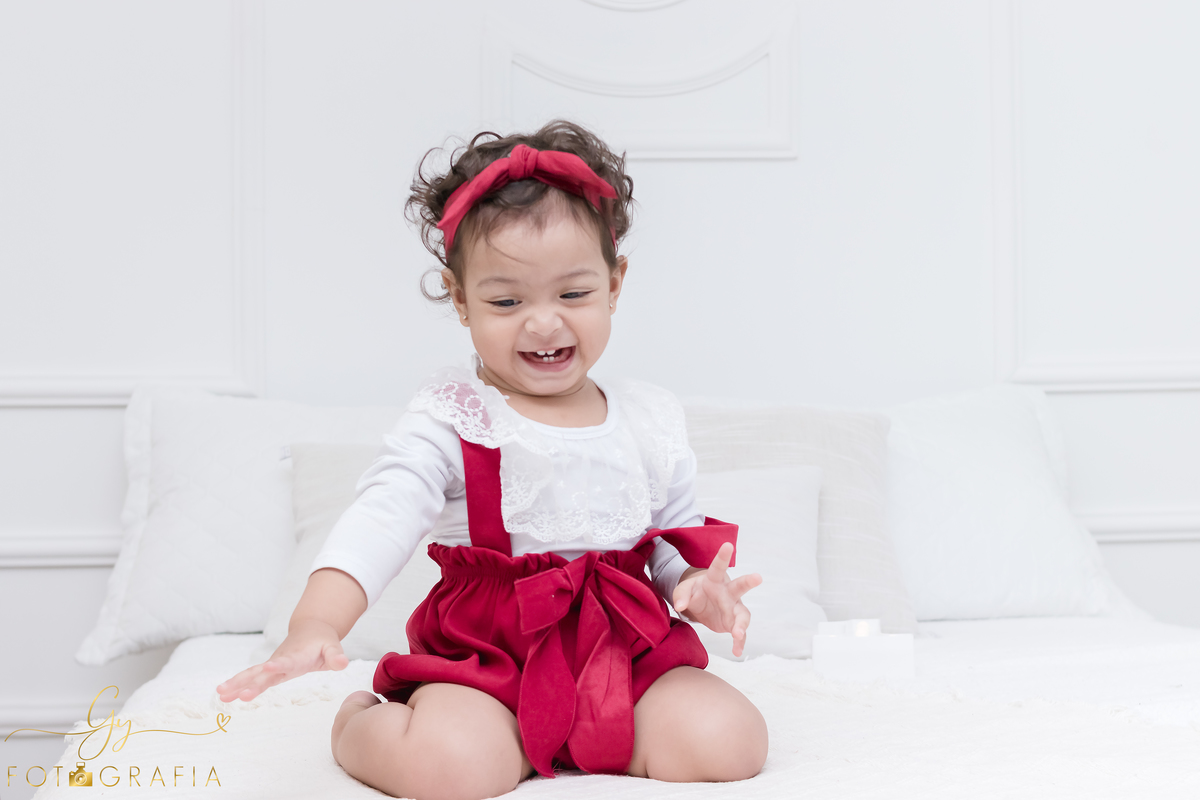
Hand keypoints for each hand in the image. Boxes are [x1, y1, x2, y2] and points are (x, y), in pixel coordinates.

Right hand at [215, 619, 348, 702]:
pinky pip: (251, 678)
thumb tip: (343, 663)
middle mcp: (281, 661)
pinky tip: (224, 696)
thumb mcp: (333, 647)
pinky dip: (237, 685)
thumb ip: (336, 656)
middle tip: (236, 694)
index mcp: (297, 656)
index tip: (268, 668)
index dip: (278, 666)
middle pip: (263, 672)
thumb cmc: (323, 642)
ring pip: (252, 675)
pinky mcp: (268, 670)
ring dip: (236, 684)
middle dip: (250, 683)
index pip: (287, 662)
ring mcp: (272, 665)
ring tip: (220, 694)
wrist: (311, 630)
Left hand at [672, 542, 761, 657]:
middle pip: (739, 587)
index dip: (722, 556)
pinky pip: (739, 634)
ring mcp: (733, 608)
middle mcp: (728, 592)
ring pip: (742, 614)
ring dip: (742, 624)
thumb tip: (680, 605)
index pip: (717, 567)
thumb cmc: (694, 592)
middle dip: (748, 582)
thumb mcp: (683, 590)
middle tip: (757, 577)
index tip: (727, 544)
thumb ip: (681, 596)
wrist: (702, 604)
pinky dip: (739, 643)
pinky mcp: (733, 623)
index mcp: (713, 580)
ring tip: (737, 634)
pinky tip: (737, 651)